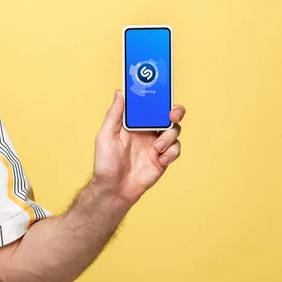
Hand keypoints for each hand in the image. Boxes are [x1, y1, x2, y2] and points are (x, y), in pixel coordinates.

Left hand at [92, 89, 185, 206]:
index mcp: (134, 123)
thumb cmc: (106, 163)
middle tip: (172, 115)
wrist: (114, 189)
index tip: (162, 92)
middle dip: (175, 111)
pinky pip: (176, 149)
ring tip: (157, 148)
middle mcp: (147, 131)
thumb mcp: (106, 135)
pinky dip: (171, 152)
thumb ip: (114, 115)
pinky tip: (161, 159)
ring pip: (174, 130)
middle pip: (167, 115)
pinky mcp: (163, 158)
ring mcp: (156, 144)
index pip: (149, 105)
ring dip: (169, 136)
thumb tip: (120, 93)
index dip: (158, 97)